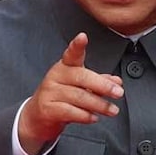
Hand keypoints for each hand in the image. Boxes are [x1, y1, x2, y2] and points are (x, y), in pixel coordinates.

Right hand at [18, 32, 123, 154]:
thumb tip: (117, 82)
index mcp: (65, 67)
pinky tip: (94, 117)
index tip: (82, 37)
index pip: (72, 54)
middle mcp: (56, 76)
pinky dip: (85, 116)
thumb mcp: (79, 87)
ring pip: (79, 96)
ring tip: (112, 110)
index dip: (77, 45)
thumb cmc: (60, 97)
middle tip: (118, 92)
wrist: (37, 116)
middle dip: (103, 85)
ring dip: (99, 104)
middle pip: (81, 77)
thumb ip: (98, 82)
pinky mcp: (47, 109)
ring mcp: (50, 92)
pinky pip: (70, 111)